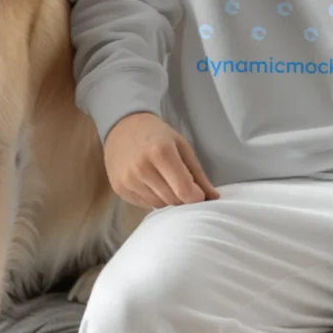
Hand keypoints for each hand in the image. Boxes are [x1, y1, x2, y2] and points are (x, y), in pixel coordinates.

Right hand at [103, 112, 220, 208]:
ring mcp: (128, 179)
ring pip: (159, 205)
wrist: (123, 127)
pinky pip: (144, 204)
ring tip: (164, 180)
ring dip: (167, 198)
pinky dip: (152, 198)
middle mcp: (142, 167)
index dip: (196, 197)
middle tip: (181, 182)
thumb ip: (198, 173)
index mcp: (161, 152)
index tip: (198, 192)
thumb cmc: (157, 134)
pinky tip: (150, 182)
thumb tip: (213, 198)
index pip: (185, 191)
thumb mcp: (182, 146)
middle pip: (173, 200)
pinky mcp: (119, 188)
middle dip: (182, 197)